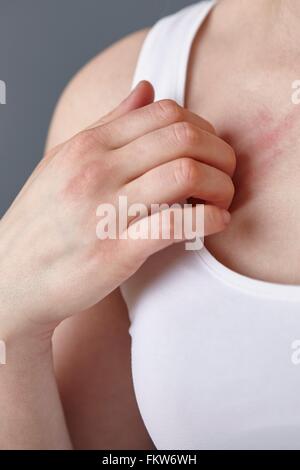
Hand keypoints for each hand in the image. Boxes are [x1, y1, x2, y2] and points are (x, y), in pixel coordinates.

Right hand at [0, 81, 234, 336]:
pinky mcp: (117, 251)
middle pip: (183, 137)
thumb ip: (110, 123)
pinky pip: (178, 224)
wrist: (12, 277)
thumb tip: (147, 87)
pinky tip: (217, 222)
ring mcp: (105, 210)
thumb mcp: (65, 161)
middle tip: (226, 172)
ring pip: (186, 174)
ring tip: (223, 199)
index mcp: (87, 145)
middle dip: (220, 153)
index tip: (209, 149)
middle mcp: (96, 170)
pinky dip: (210, 220)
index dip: (201, 126)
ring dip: (221, 185)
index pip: (163, 113)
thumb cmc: (43, 221)